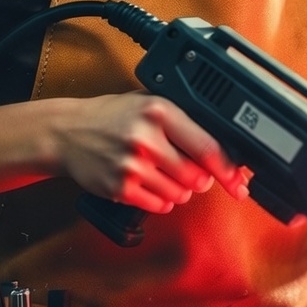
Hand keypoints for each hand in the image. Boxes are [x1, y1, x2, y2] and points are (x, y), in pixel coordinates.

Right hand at [50, 91, 249, 212]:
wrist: (67, 133)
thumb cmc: (112, 116)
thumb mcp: (147, 102)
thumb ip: (182, 119)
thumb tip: (224, 143)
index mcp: (159, 112)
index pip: (207, 147)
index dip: (229, 169)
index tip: (239, 181)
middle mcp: (146, 138)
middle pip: (197, 177)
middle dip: (200, 179)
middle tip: (190, 170)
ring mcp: (132, 165)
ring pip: (180, 194)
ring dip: (180, 190)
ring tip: (162, 173)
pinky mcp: (120, 188)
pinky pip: (160, 205)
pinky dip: (162, 199)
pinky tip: (149, 183)